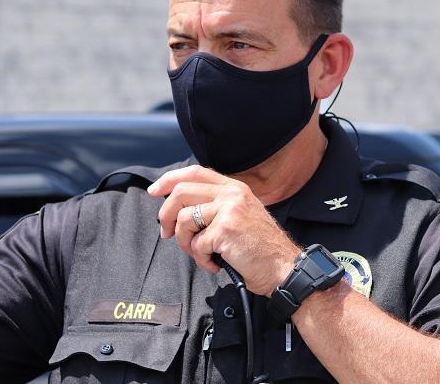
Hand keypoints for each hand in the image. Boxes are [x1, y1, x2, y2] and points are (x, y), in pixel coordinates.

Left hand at [148, 165, 299, 295]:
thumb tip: (180, 210)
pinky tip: (216, 263)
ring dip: (185, 243)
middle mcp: (231, 194)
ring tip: (202, 254)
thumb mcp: (241, 215)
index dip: (169, 180)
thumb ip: (216, 206)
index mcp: (234, 188)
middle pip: (181, 192)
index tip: (155, 191)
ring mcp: (228, 210)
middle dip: (165, 215)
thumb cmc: (261, 248)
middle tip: (165, 233)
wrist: (284, 268)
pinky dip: (201, 259)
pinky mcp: (225, 230)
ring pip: (184, 219)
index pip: (194, 173)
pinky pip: (196, 244)